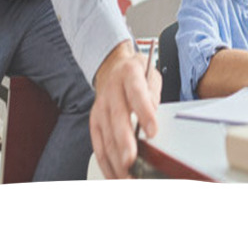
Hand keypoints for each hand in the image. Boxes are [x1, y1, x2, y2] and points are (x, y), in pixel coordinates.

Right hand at [89, 40, 161, 178]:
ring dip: (116, 160)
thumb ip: (153, 95)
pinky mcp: (94, 123)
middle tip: (131, 161)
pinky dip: (106, 164)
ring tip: (128, 177)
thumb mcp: (151, 75)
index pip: (136, 94)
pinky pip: (98, 146)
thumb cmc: (136, 75)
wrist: (113, 69)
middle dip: (124, 143)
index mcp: (128, 74)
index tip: (153, 132)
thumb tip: (153, 117)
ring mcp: (100, 108)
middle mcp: (111, 91)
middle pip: (117, 119)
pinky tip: (116, 177)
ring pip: (106, 137)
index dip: (144, 113)